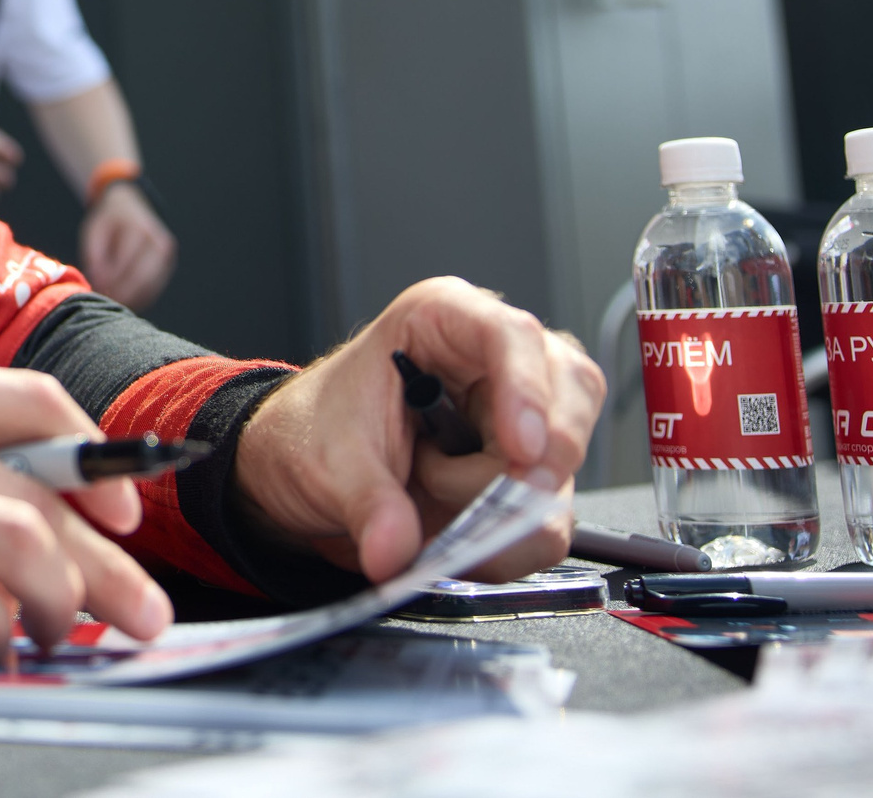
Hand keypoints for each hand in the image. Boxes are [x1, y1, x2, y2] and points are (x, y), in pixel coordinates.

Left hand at [82, 182, 175, 310]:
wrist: (129, 208)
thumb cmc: (108, 222)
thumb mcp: (94, 231)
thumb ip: (94, 255)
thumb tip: (98, 282)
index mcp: (140, 229)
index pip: (125, 263)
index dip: (109, 281)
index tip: (95, 289)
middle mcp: (159, 243)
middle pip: (142, 279)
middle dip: (121, 295)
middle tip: (103, 302)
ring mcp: (167, 256)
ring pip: (150, 288)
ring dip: (130, 300)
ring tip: (111, 302)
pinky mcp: (167, 267)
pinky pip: (154, 290)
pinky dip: (138, 299)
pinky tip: (123, 301)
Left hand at [233, 278, 605, 582]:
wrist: (303, 470)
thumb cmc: (316, 431)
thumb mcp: (329, 462)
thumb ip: (368, 505)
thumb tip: (395, 551)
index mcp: (443, 321)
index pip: (511, 336)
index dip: (527, 391)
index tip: (520, 450)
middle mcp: (495, 360)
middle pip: (569, 397)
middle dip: (530, 463)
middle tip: (490, 502)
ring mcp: (521, 417)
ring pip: (562, 468)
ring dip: (500, 507)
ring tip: (429, 494)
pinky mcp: (527, 472)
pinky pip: (549, 516)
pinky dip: (507, 540)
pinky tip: (453, 528)